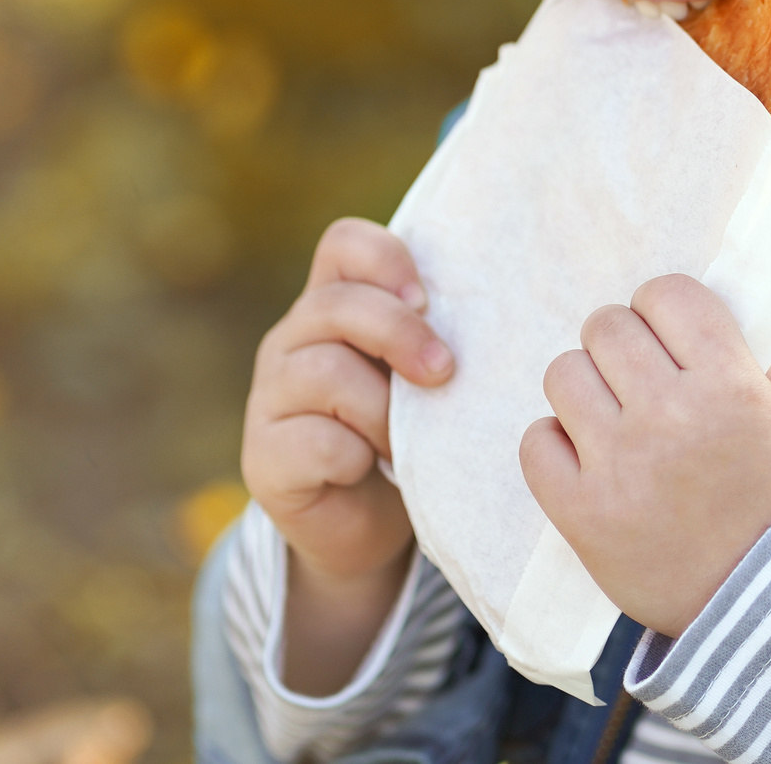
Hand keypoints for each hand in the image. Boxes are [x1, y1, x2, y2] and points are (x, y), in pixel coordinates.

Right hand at [241, 217, 452, 690]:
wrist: (364, 526)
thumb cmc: (407, 437)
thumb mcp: (422, 378)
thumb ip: (436, 337)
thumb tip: (506, 311)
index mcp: (332, 307)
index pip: (343, 244)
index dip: (387, 259)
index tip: (430, 300)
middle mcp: (292, 342)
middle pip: (335, 304)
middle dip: (400, 334)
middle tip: (444, 372)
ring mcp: (270, 398)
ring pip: (324, 371)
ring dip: (382, 409)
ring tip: (406, 441)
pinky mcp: (264, 457)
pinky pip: (315, 441)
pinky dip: (356, 455)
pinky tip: (370, 468)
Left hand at [520, 274, 770, 637]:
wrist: (770, 609)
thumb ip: (747, 356)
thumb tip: (690, 309)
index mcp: (730, 386)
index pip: (666, 294)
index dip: (664, 307)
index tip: (669, 334)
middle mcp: (671, 419)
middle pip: (607, 327)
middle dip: (621, 344)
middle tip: (638, 377)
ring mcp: (620, 467)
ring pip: (563, 374)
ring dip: (587, 389)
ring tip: (614, 420)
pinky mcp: (582, 515)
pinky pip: (536, 441)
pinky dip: (556, 444)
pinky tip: (589, 459)